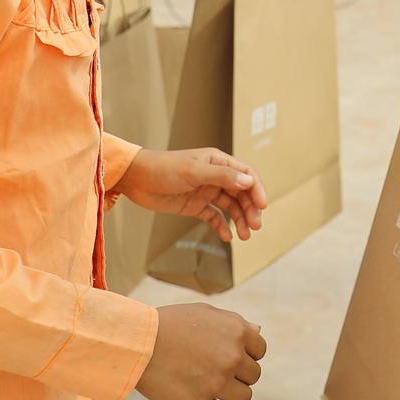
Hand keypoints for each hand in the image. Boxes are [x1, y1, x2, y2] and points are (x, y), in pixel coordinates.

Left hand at [118, 147, 267, 239]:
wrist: (136, 179)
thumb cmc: (164, 168)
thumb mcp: (194, 171)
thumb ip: (221, 177)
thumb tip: (249, 182)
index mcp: (218, 162)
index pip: (245, 174)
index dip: (256, 189)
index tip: (262, 205)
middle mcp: (215, 176)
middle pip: (240, 193)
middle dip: (250, 209)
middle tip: (255, 226)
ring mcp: (205, 191)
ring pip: (229, 207)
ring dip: (238, 220)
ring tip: (244, 236)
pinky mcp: (195, 206)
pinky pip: (214, 216)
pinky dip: (221, 226)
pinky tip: (227, 238)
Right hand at [135, 304, 265, 399]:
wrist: (136, 342)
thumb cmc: (170, 325)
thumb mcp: (206, 313)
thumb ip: (235, 323)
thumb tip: (258, 332)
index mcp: (237, 331)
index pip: (259, 351)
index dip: (245, 355)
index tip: (227, 357)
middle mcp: (232, 356)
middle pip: (253, 376)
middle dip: (237, 376)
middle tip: (214, 373)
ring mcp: (217, 382)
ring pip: (243, 399)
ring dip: (230, 396)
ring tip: (210, 389)